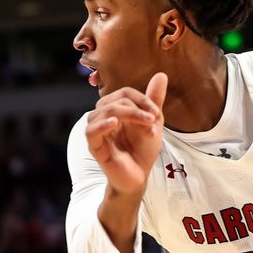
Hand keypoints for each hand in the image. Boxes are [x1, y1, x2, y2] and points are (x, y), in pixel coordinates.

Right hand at [86, 73, 167, 195]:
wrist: (139, 177)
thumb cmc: (142, 150)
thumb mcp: (153, 123)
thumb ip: (154, 101)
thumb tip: (161, 75)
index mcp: (115, 110)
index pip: (123, 93)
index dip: (141, 99)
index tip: (156, 113)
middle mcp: (103, 117)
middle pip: (114, 100)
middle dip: (137, 108)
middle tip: (153, 120)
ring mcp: (97, 132)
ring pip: (104, 112)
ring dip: (128, 114)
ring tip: (146, 124)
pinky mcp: (94, 147)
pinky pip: (91, 131)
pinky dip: (102, 125)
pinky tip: (115, 123)